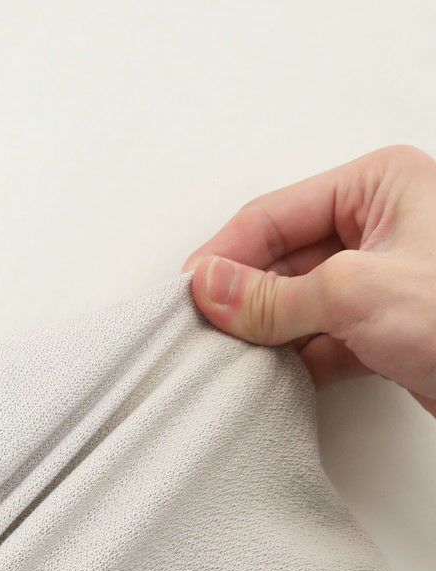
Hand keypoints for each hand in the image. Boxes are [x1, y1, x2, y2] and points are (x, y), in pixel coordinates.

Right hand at [183, 144, 435, 416]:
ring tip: (227, 359)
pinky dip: (293, 363)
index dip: (224, 255)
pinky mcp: (388, 332)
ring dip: (265, 335)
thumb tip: (210, 289)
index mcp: (380, 185)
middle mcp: (382, 227)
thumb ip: (273, 296)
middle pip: (283, 260)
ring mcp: (384, 283)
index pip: (276, 215)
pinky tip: (268, 381)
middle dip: (243, 299)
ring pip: (298, 305)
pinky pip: (321, 341)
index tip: (186, 295)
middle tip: (201, 332)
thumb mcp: (357, 294)